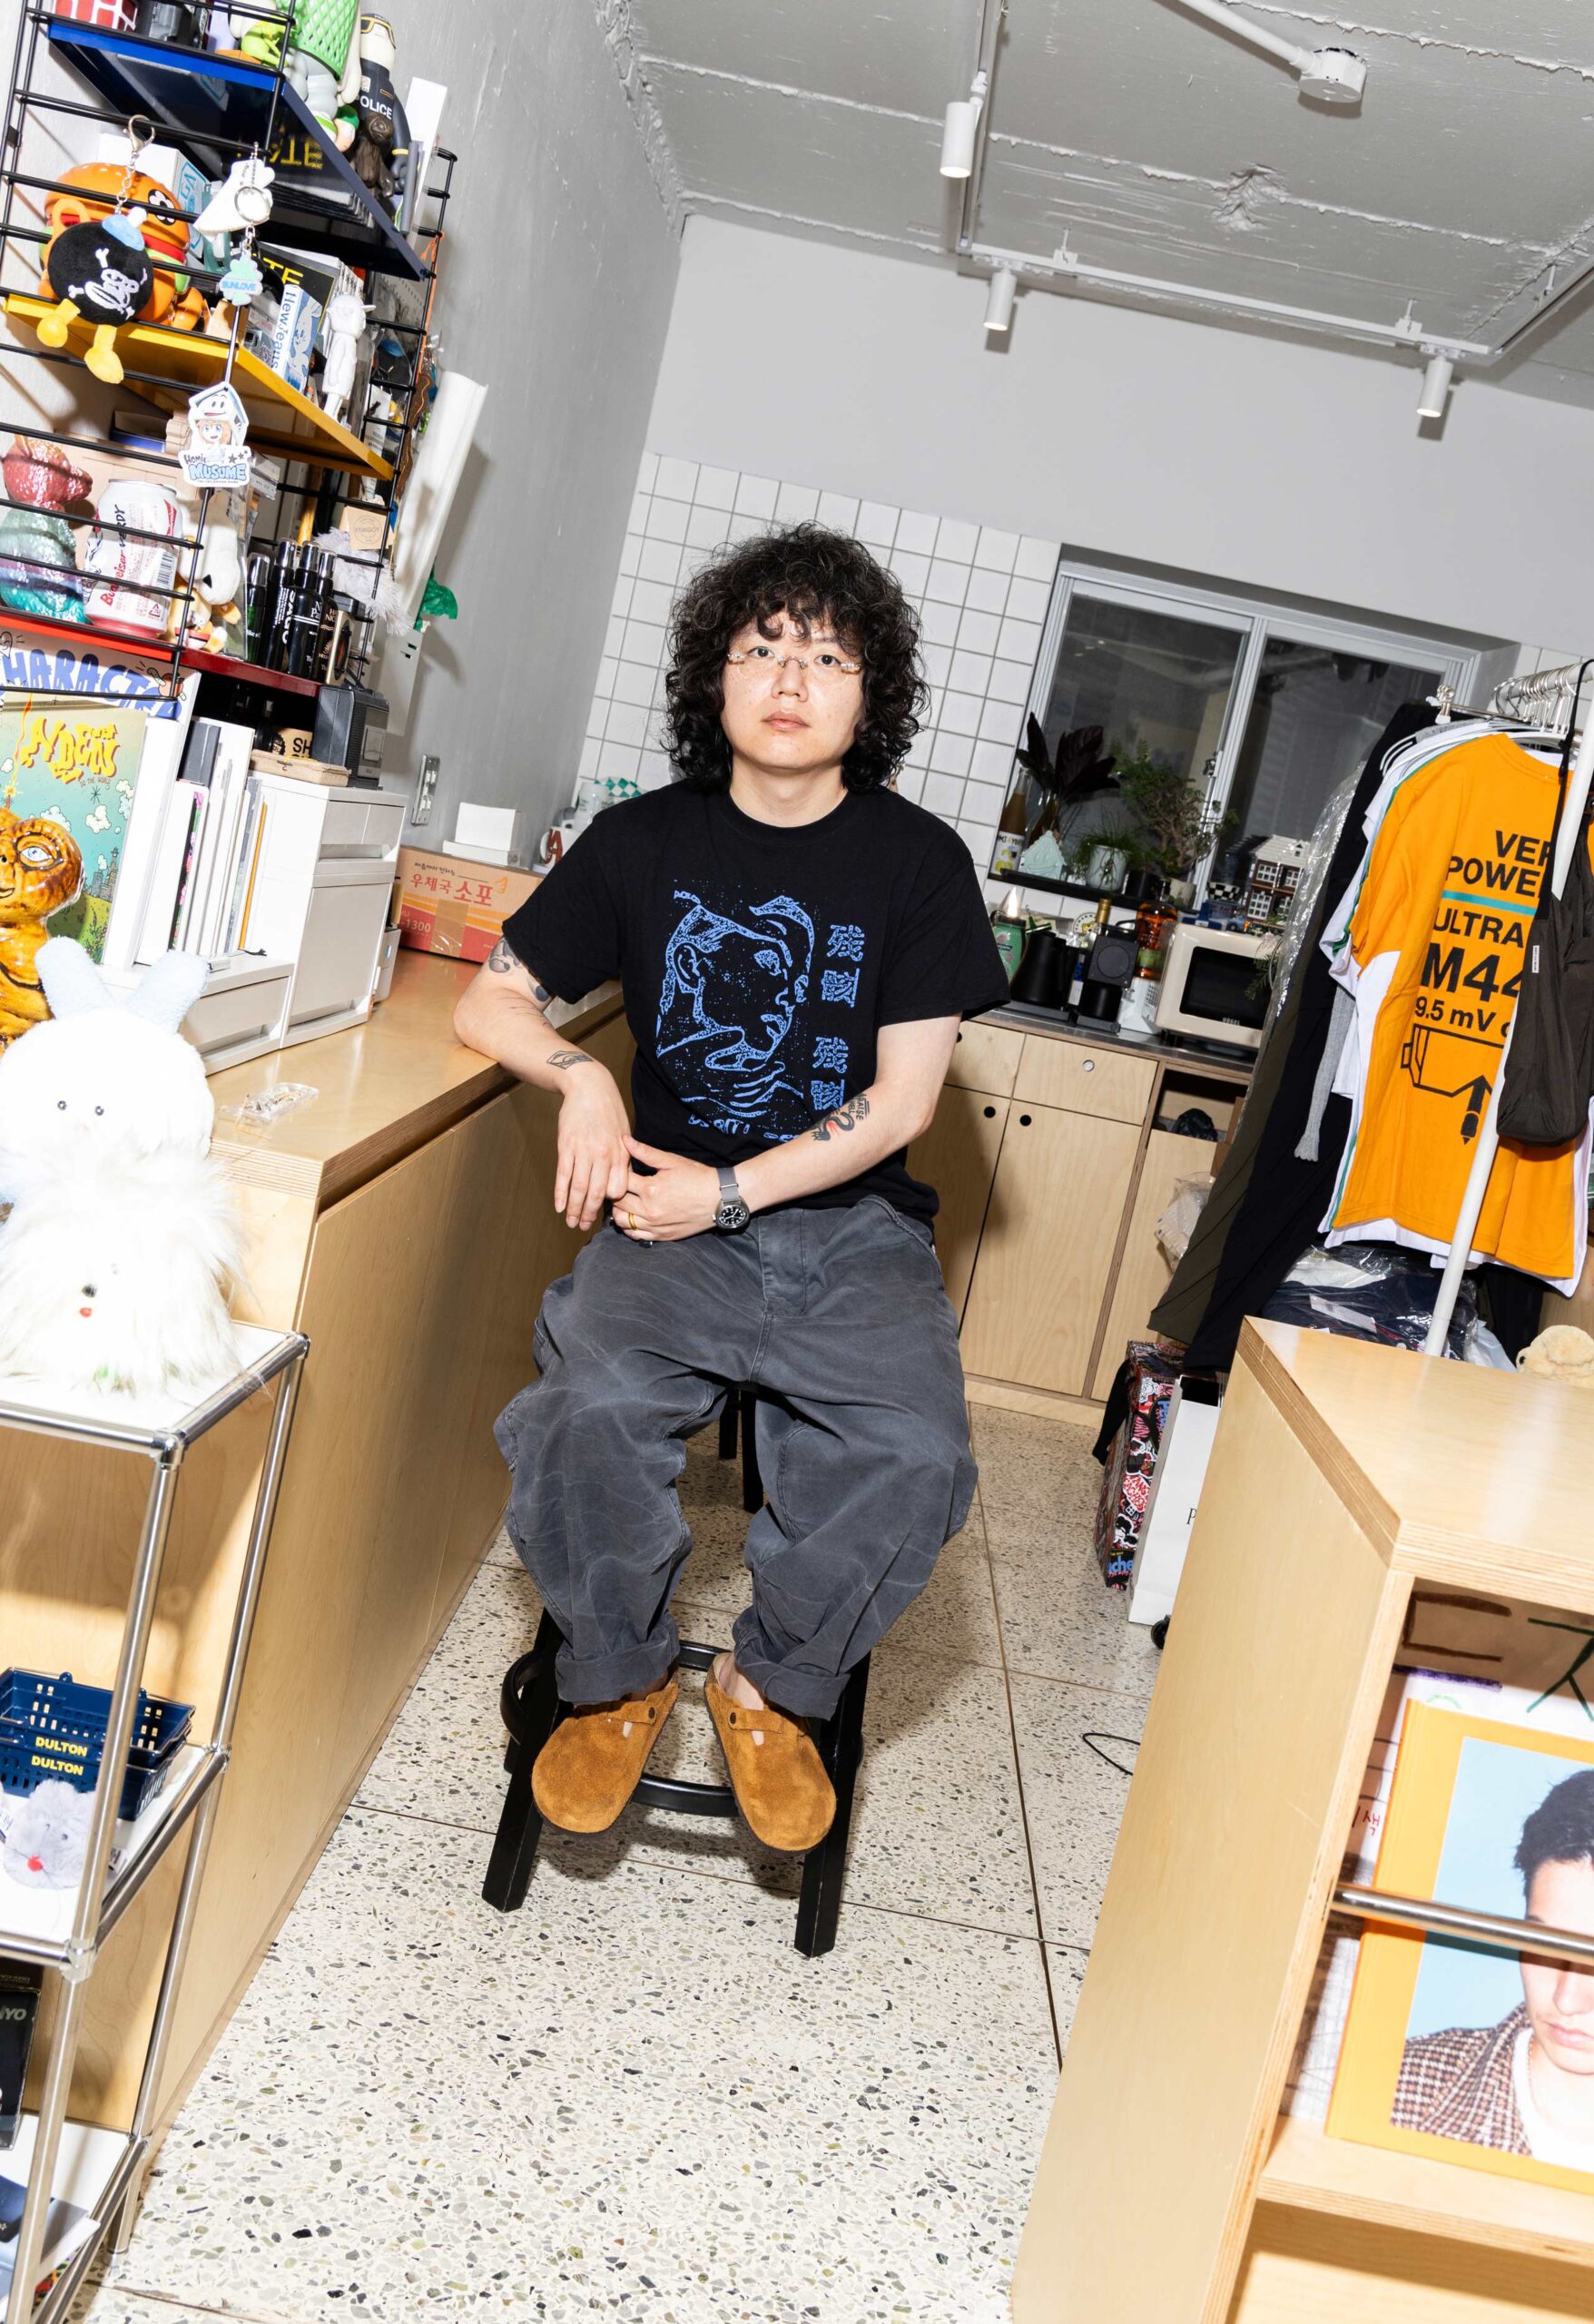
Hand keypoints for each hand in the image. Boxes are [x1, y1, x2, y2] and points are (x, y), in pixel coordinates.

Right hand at [555, 1070, 631, 1230]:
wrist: (589, 1087)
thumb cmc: (609, 1110)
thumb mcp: (624, 1133)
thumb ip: (624, 1157)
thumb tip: (622, 1182)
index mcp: (620, 1153)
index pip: (617, 1188)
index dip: (611, 1205)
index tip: (605, 1215)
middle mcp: (603, 1154)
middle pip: (597, 1192)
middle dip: (589, 1213)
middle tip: (583, 1227)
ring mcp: (583, 1151)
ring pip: (578, 1187)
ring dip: (573, 1208)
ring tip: (571, 1222)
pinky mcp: (566, 1146)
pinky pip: (563, 1175)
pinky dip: (560, 1193)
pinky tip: (558, 1206)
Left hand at [615, 1136, 721, 1241]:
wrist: (719, 1199)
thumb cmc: (697, 1177)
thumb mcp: (672, 1161)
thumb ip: (645, 1152)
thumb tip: (624, 1140)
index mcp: (651, 1188)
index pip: (620, 1181)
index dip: (618, 1173)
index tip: (622, 1170)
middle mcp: (650, 1210)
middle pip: (617, 1202)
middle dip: (615, 1192)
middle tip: (622, 1185)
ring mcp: (655, 1225)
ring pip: (622, 1221)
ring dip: (619, 1211)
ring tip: (626, 1201)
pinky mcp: (661, 1236)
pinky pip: (635, 1235)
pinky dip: (628, 1226)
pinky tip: (633, 1216)